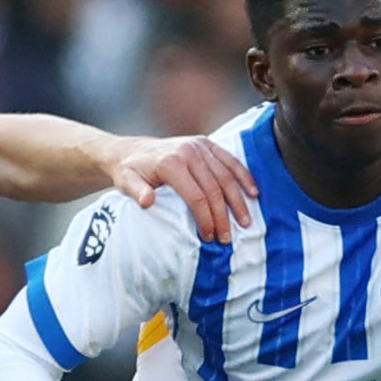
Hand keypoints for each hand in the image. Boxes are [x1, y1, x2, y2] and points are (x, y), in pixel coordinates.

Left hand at [102, 135, 256, 243]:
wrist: (130, 150)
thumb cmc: (130, 171)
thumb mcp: (126, 182)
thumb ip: (136, 192)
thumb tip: (147, 202)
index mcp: (170, 162)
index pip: (196, 195)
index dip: (205, 218)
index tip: (209, 237)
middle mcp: (188, 151)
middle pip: (214, 188)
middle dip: (223, 215)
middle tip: (228, 238)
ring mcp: (199, 146)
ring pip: (226, 175)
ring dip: (238, 200)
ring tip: (246, 222)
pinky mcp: (206, 143)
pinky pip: (230, 160)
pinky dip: (244, 176)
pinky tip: (254, 193)